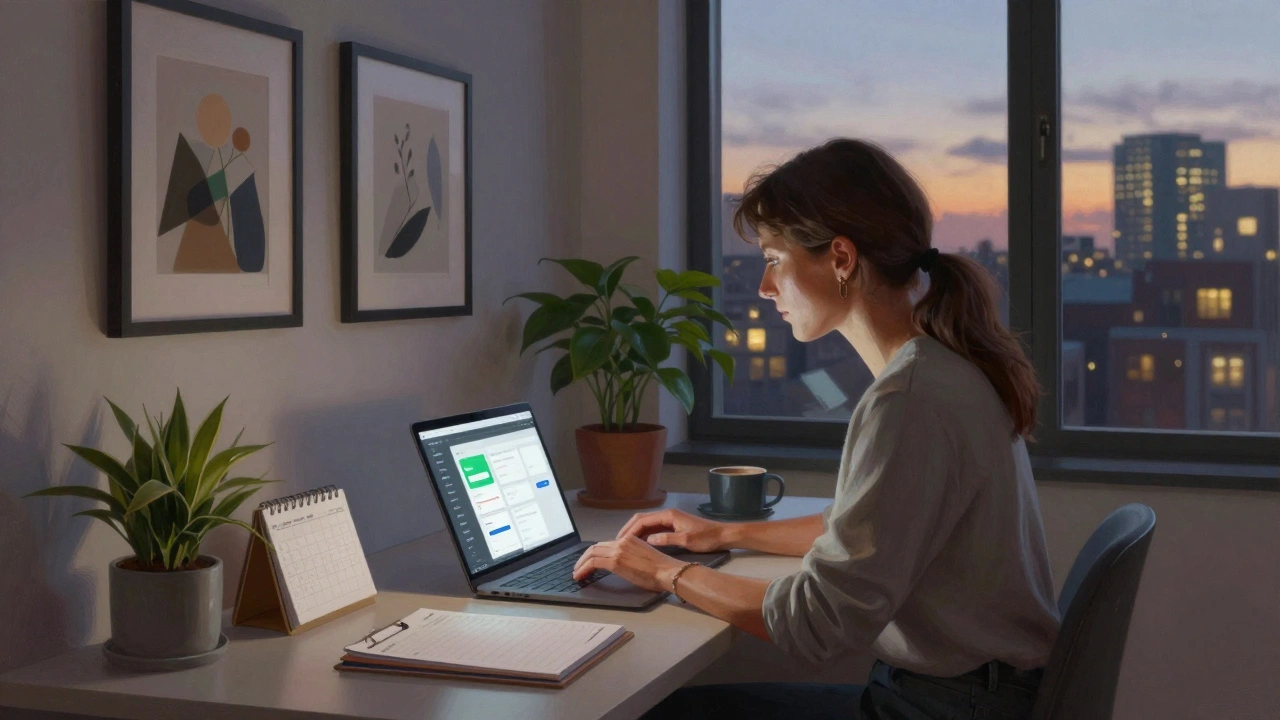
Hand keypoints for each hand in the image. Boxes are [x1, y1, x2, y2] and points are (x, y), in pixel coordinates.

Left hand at [571, 536, 685, 592]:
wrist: (667, 571)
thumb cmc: (661, 569)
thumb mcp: (642, 558)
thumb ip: (629, 557)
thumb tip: (620, 565)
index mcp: (629, 539)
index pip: (605, 544)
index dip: (593, 553)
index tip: (588, 562)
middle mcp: (622, 541)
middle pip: (595, 547)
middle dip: (583, 558)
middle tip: (578, 568)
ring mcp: (618, 550)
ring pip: (591, 553)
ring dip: (581, 564)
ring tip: (577, 573)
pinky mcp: (615, 561)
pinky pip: (593, 563)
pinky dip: (583, 568)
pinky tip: (580, 576)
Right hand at [616, 508, 727, 552]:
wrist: (722, 535)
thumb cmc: (706, 537)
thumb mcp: (687, 540)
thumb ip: (667, 539)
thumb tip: (648, 540)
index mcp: (668, 515)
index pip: (643, 520)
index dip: (630, 530)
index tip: (620, 540)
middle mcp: (667, 514)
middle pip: (642, 519)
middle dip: (629, 529)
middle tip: (617, 542)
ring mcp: (669, 520)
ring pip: (646, 524)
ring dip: (635, 532)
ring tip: (625, 544)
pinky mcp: (672, 526)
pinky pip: (653, 528)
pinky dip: (644, 535)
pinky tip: (640, 544)